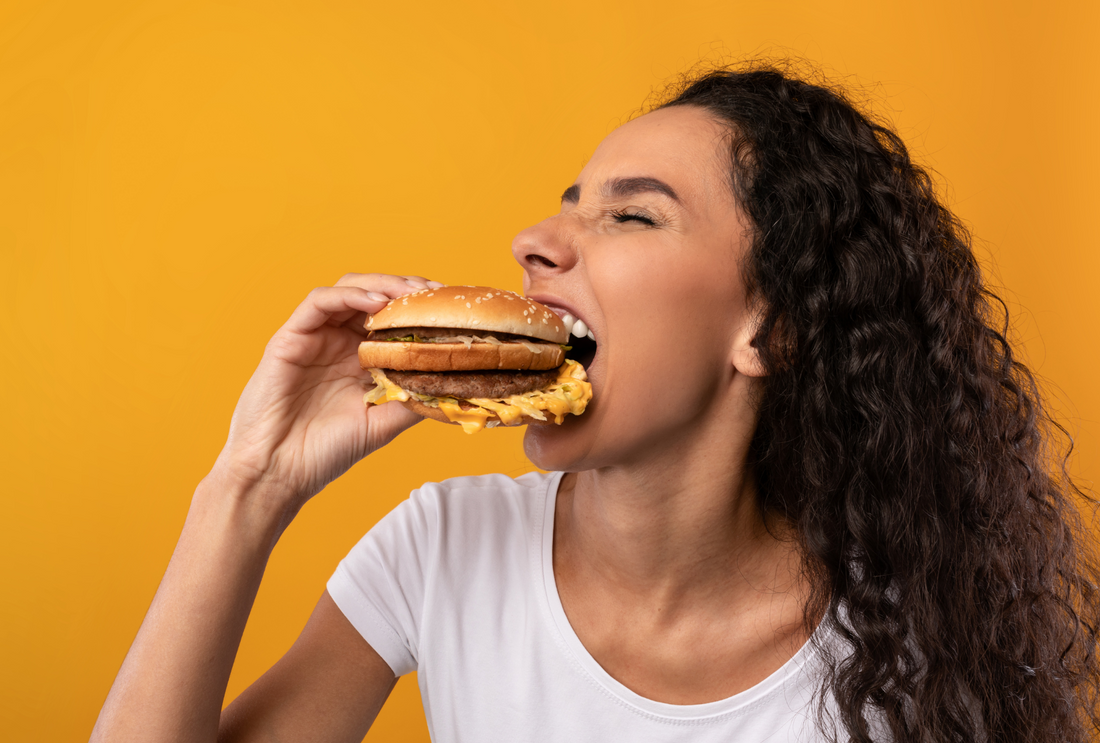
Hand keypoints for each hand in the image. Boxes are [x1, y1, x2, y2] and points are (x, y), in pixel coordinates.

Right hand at [209, 273, 440, 511]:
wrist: (278, 473)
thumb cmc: (324, 452)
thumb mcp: (383, 423)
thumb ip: (413, 399)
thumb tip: (452, 382)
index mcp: (360, 358)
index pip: (393, 318)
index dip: (420, 309)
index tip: (450, 307)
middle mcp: (338, 342)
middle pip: (374, 295)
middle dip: (407, 289)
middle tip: (435, 293)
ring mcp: (314, 337)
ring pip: (349, 289)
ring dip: (383, 285)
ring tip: (411, 293)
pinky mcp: (289, 337)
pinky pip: (319, 302)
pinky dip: (349, 295)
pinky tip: (376, 302)